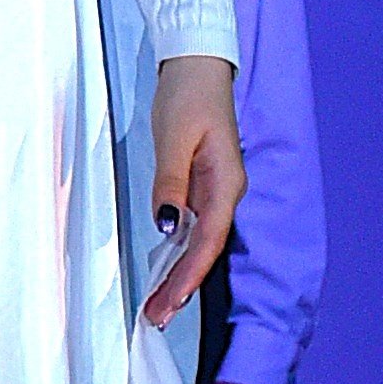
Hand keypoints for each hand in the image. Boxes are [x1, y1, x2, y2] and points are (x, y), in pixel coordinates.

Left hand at [139, 56, 241, 329]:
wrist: (196, 64)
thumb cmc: (188, 96)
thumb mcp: (174, 137)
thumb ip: (171, 183)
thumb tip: (167, 225)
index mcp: (226, 184)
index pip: (207, 241)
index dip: (188, 276)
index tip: (168, 304)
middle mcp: (225, 193)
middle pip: (204, 250)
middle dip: (181, 287)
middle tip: (156, 318)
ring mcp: (213, 191)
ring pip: (198, 244)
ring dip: (178, 276)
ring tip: (157, 307)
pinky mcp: (199, 185)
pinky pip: (191, 229)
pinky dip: (177, 253)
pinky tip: (164, 272)